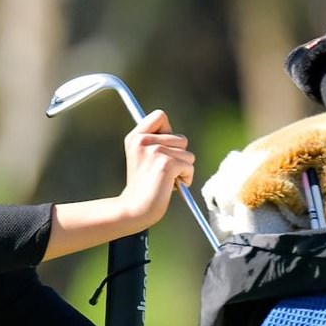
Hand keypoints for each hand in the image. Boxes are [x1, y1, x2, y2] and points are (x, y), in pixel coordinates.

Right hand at [120, 109, 195, 231]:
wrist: (135, 209)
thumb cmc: (143, 186)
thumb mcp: (142, 156)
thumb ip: (155, 141)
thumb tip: (178, 136)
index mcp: (135, 137)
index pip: (160, 116)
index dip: (167, 132)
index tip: (160, 150)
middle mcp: (143, 141)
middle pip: (181, 138)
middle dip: (178, 156)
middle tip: (162, 172)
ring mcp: (155, 152)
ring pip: (188, 154)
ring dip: (182, 169)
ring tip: (166, 180)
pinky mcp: (166, 164)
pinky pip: (189, 166)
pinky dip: (186, 178)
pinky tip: (171, 186)